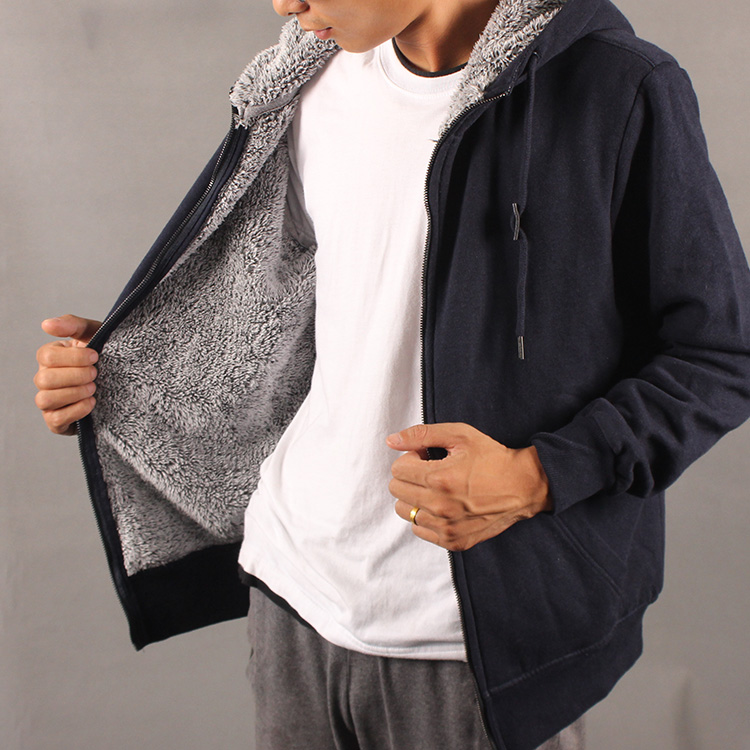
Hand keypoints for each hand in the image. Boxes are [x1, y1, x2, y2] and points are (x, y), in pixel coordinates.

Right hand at [34, 314, 101, 434]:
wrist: (126, 380)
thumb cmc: (105, 354)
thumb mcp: (94, 334)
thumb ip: (73, 324)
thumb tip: (46, 324)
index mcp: (50, 357)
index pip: (46, 356)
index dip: (74, 357)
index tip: (96, 356)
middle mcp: (45, 379)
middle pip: (44, 379)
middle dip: (76, 376)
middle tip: (96, 373)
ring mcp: (49, 401)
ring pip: (45, 399)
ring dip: (74, 393)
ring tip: (94, 388)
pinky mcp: (57, 421)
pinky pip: (55, 420)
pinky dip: (75, 411)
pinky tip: (92, 403)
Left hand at [387, 423, 551, 550]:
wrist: (523, 486)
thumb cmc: (493, 457)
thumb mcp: (460, 435)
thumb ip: (422, 435)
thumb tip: (391, 441)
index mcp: (439, 478)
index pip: (397, 469)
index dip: (410, 458)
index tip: (426, 456)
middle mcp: (440, 506)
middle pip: (396, 490)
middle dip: (409, 476)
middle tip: (431, 470)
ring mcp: (446, 527)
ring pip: (405, 511)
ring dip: (414, 497)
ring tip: (436, 488)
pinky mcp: (453, 541)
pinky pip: (419, 530)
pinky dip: (425, 516)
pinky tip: (443, 505)